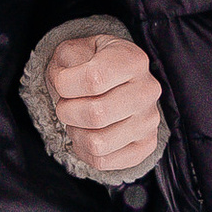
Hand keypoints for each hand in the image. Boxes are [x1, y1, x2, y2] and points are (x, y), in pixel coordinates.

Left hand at [47, 32, 163, 177]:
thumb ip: (66, 59)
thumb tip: (63, 81)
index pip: (93, 80)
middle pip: (95, 115)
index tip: (62, 82)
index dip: (65, 85)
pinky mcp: (146, 145)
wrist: (116, 79)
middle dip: (67, 112)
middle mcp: (147, 90)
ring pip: (98, 144)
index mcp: (133, 61)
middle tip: (67, 104)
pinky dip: (85, 152)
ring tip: (78, 121)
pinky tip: (87, 135)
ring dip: (76, 134)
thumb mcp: (76, 49)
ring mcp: (149, 121)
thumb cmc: (92, 64)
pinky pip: (104, 162)